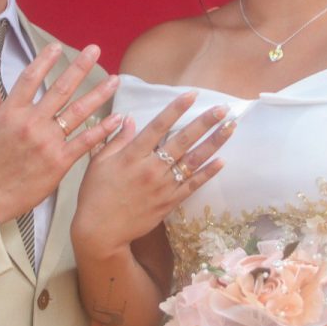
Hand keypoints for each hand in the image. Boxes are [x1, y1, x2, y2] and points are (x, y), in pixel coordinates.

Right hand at [0, 43, 122, 223]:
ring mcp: (47, 142)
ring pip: (78, 112)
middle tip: (94, 50)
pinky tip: (116, 118)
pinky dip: (102, 129)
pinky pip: (85, 142)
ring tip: (115, 80)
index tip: (57, 46)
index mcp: (11, 112)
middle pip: (61, 88)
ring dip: (99, 93)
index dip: (44, 60)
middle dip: (80, 66)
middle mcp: (32, 122)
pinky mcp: (59, 161)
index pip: (30, 77)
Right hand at [72, 93, 235, 257]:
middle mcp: (151, 168)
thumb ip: (117, 139)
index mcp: (132, 155)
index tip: (192, 94)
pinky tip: (222, 161)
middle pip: (182, 141)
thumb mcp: (99, 162)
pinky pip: (192, 185)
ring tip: (230, 128)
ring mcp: (163, 186)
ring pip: (193, 161)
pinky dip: (207, 173)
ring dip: (213, 144)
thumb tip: (129, 117)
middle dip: (204, 123)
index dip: (176, 109)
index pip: (158, 126)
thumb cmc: (95, 194)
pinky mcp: (169, 202)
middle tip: (223, 109)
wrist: (101, 231)